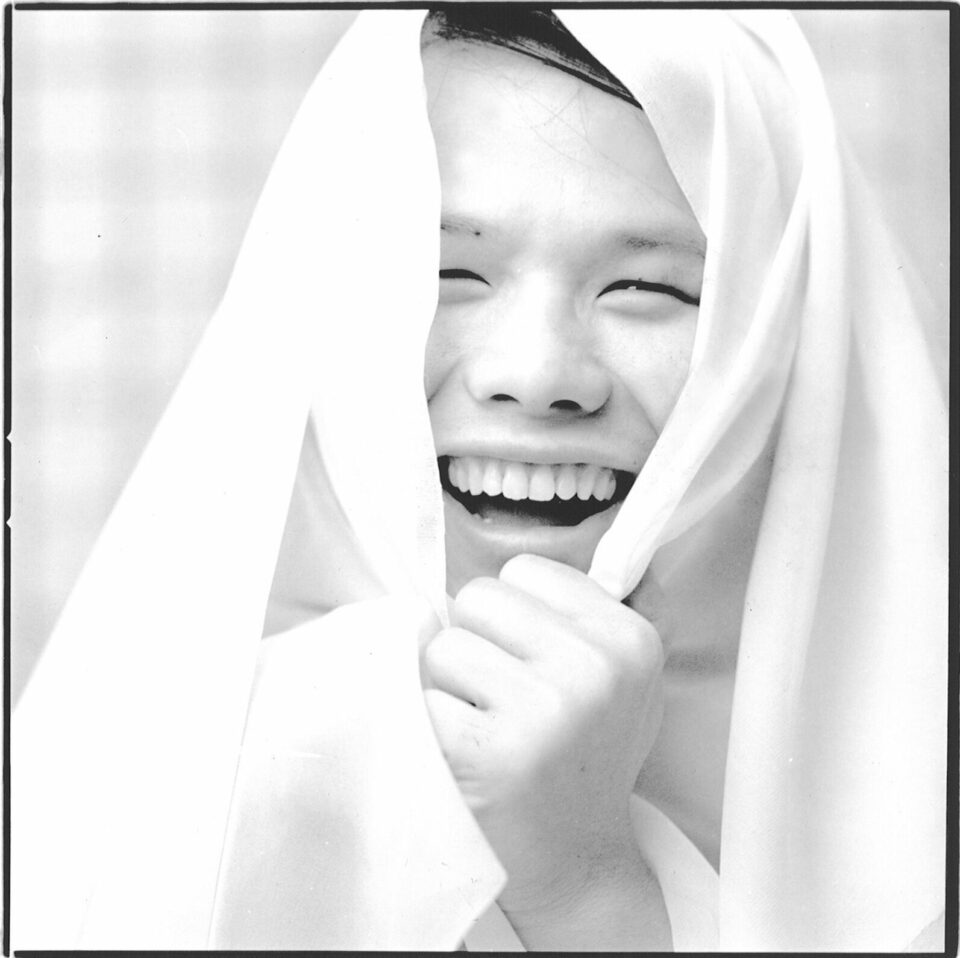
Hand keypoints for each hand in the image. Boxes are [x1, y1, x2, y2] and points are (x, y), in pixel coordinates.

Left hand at [422, 554, 665, 932]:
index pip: (522, 569)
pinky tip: (465, 756)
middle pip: (477, 598)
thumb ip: (582, 612)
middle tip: (498, 696)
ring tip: (483, 725)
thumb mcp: (620, 678)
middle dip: (476, 641)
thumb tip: (516, 551)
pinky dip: (429, 725)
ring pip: (442, 646)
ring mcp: (543, 712)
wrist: (578, 862)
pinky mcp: (489, 754)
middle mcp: (594, 669)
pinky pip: (420, 699)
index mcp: (630, 638)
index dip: (512, 615)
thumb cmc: (584, 756)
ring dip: (448, 685)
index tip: (530, 660)